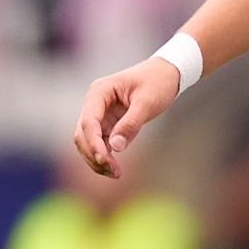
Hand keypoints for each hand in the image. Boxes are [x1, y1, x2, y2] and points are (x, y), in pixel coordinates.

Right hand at [73, 58, 181, 175]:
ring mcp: (99, 114)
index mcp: (100, 92)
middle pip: (82, 134)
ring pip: (88, 142)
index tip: (104, 160)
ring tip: (116, 174)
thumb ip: (131, 123)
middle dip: (94, 155)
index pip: (89, 121)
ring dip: (97, 159)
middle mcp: (94, 103)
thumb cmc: (157, 82)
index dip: (93, 143)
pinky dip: (105, 156)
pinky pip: (100, 143)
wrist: (165, 74)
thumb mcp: (148, 102)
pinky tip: (115, 169)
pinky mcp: (107, 123)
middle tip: (113, 172)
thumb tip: (115, 147)